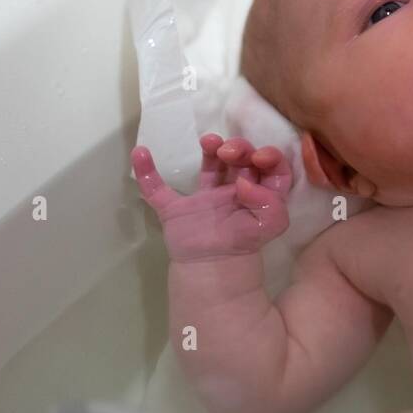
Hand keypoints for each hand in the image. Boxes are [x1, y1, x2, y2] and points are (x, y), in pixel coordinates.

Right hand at [132, 134, 291, 261]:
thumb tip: (243, 183)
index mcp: (259, 193)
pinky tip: (140, 153)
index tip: (258, 157)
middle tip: (229, 152)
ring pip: (211, 165)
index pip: (271, 166)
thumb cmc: (244, 244)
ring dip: (212, 147)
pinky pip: (156, 188)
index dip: (269, 154)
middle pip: (242, 158)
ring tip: (208, 141)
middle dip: (239, 147)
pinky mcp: (176, 208)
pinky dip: (145, 171)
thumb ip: (270, 203)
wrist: (212, 270)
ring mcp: (205, 198)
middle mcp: (234, 191)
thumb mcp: (271, 225)